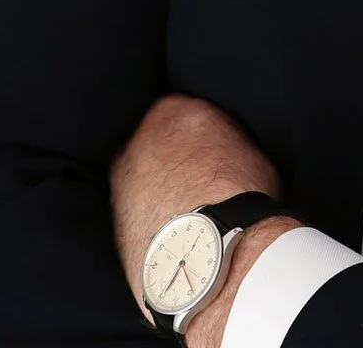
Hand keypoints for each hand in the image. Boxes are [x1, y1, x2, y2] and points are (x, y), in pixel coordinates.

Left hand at [110, 93, 300, 347]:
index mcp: (172, 111)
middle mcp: (136, 141)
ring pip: (139, 180)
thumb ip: (225, 142)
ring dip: (157, 192)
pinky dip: (149, 220)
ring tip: (188, 214)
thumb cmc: (241, 196)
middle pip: (153, 144)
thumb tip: (224, 153)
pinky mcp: (113, 224)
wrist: (210, 250)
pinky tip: (175, 236)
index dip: (199, 134)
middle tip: (199, 182)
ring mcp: (119, 183)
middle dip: (171, 159)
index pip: (182, 111)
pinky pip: (135, 214)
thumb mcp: (249, 150)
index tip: (213, 151)